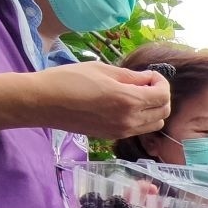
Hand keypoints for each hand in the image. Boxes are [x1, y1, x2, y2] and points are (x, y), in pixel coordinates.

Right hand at [33, 62, 170, 138]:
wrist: (43, 102)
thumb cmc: (69, 80)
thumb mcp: (102, 70)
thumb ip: (130, 76)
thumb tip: (148, 79)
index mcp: (129, 100)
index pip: (163, 95)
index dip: (161, 82)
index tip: (149, 75)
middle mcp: (129, 120)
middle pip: (163, 112)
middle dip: (160, 96)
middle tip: (145, 84)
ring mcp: (121, 131)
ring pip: (154, 124)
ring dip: (153, 109)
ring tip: (136, 95)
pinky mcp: (111, 137)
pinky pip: (138, 130)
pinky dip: (141, 119)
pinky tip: (125, 106)